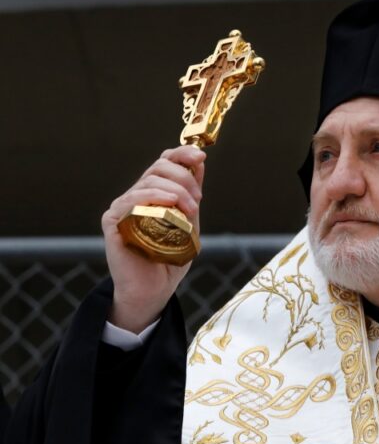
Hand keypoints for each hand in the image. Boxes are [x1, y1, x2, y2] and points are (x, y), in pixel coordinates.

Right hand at [101, 145, 205, 333]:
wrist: (154, 289)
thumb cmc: (170, 258)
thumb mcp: (189, 222)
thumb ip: (192, 196)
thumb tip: (199, 163)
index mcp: (154, 193)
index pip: (164, 162)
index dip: (182, 154)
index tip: (200, 157)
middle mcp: (136, 195)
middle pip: (158, 167)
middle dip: (184, 177)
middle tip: (198, 199)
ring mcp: (123, 207)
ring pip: (149, 181)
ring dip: (176, 190)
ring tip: (192, 209)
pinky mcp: (113, 221)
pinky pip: (131, 200)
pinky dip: (153, 197)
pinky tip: (169, 204)